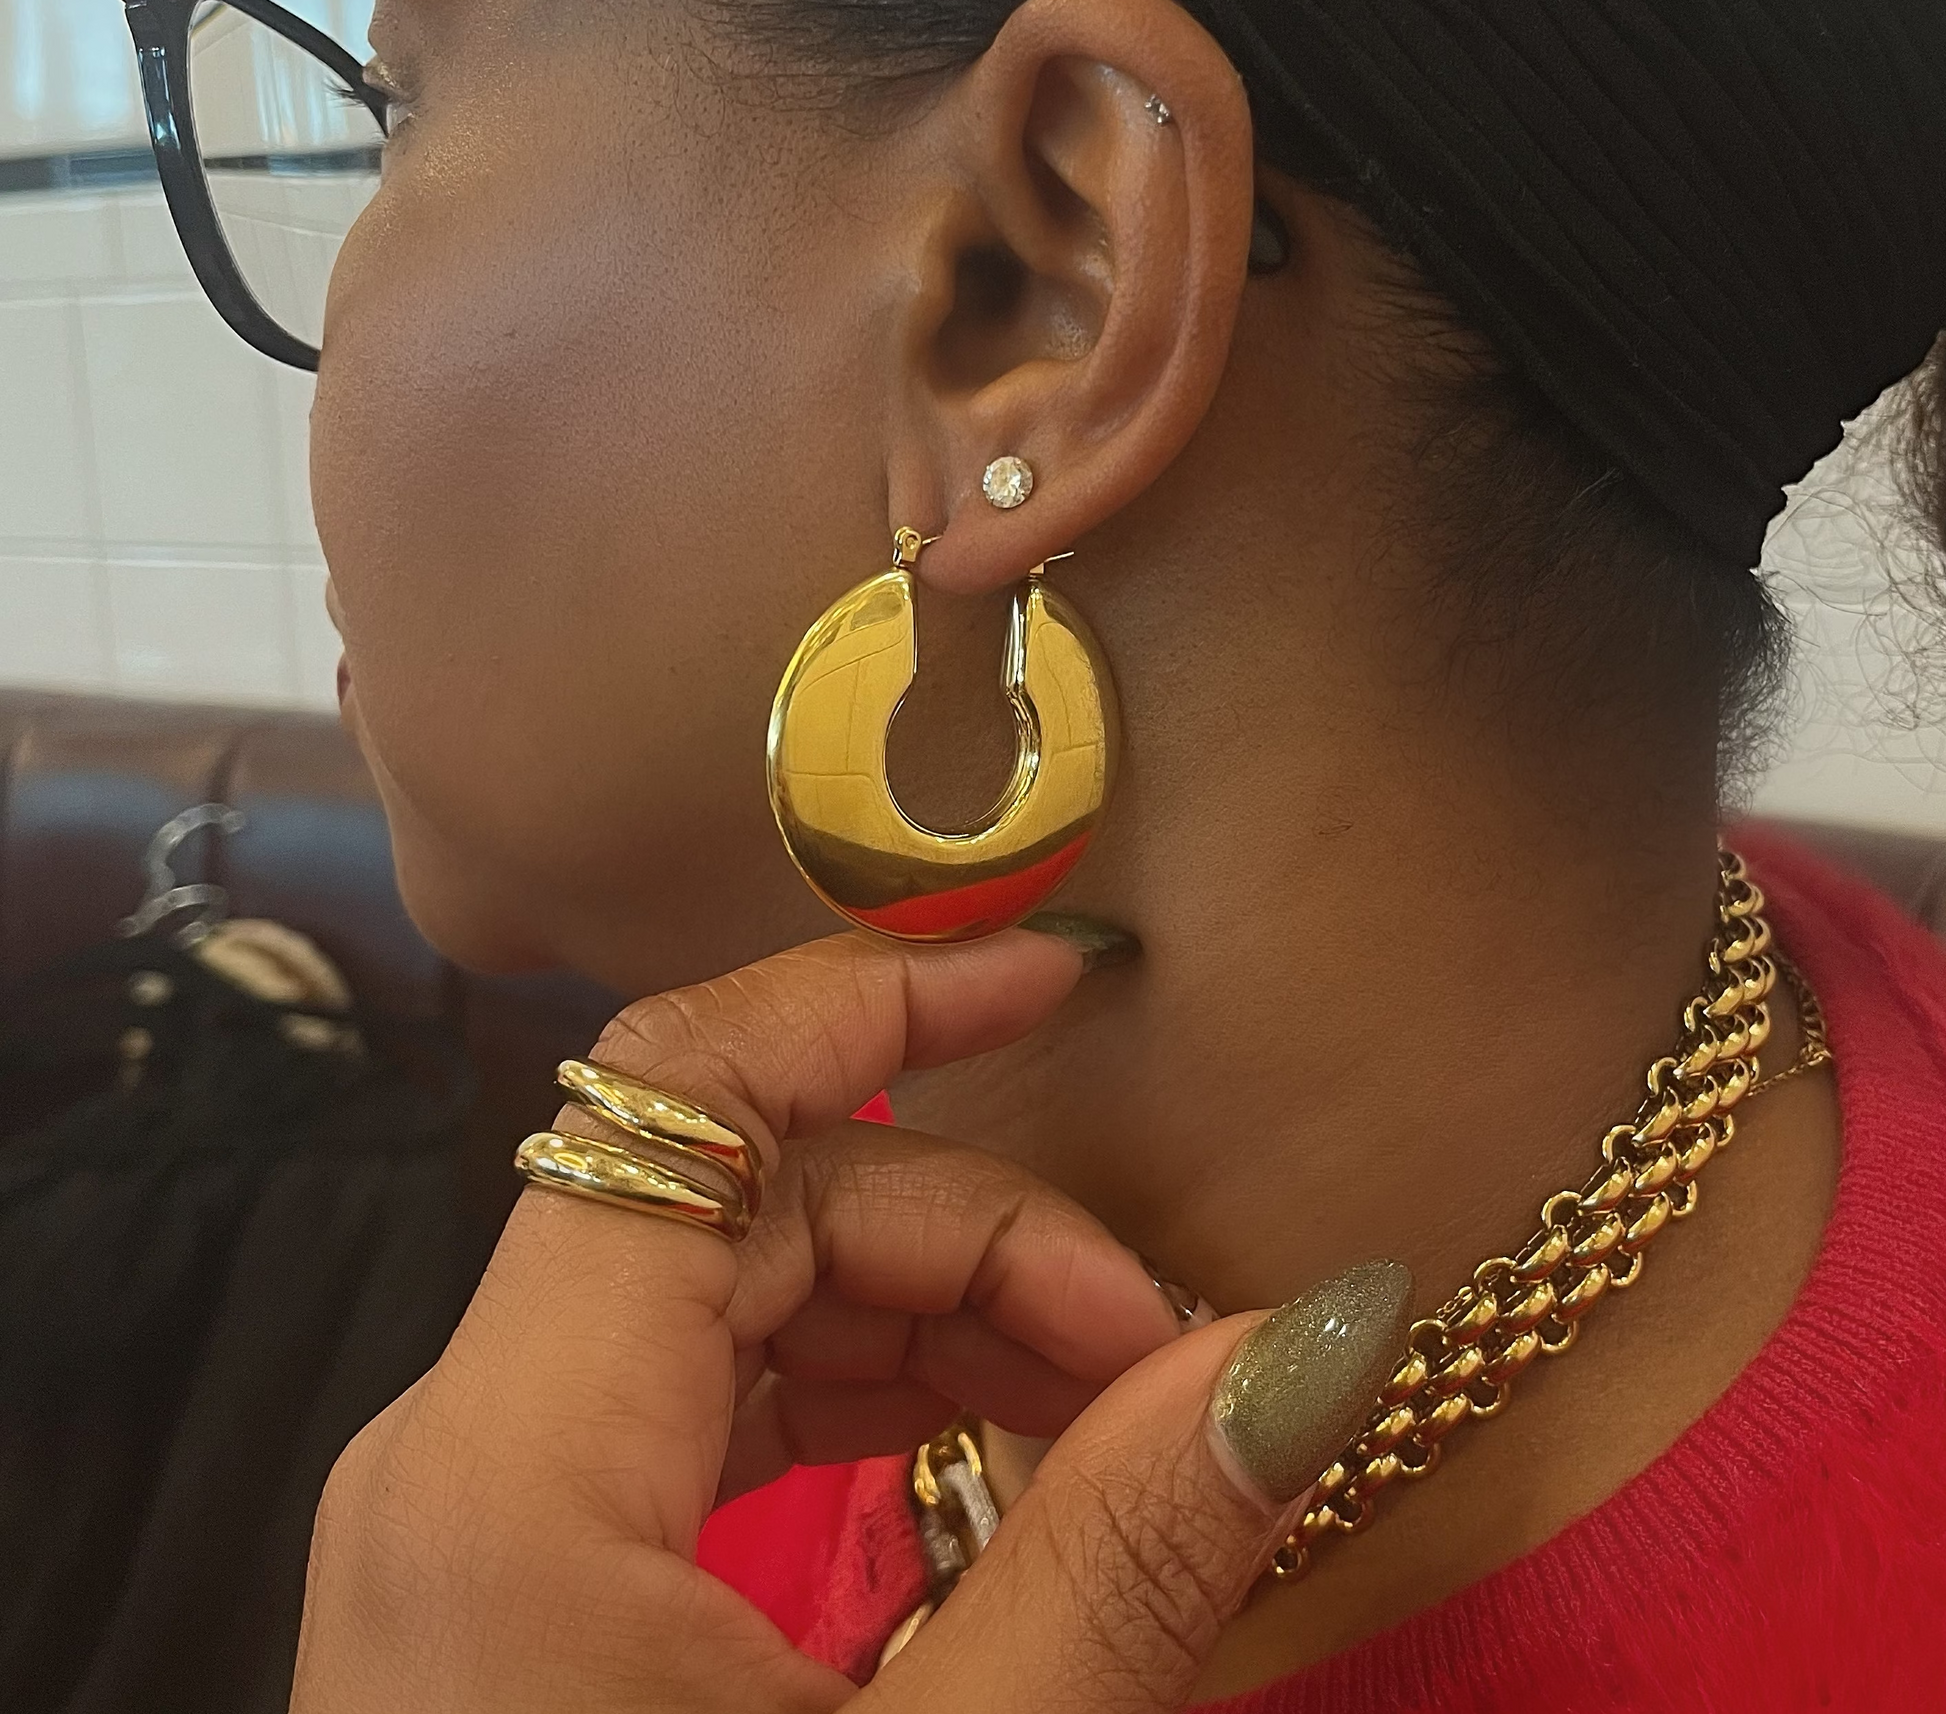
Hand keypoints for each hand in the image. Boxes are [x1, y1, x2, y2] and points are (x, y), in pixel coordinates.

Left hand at [291, 930, 1398, 1711]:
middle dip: (983, 1244)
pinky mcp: (533, 1586)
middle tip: (1168, 1371)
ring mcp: (491, 1518)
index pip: (682, 1092)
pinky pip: (722, 1425)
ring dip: (949, 1342)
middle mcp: (473, 1448)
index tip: (1060, 972)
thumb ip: (1128, 1557)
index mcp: (513, 1460)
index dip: (879, 998)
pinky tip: (999, 1520)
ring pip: (747, 1311)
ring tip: (1115, 1448)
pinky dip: (878, 1435)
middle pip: (754, 1211)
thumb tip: (1324, 1334)